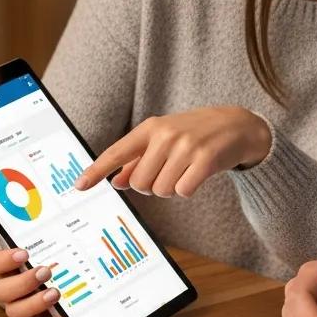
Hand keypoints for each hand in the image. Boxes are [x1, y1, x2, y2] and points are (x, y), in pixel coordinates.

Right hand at [0, 222, 65, 316]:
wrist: (64, 271)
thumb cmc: (45, 251)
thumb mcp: (38, 236)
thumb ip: (17, 227)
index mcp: (5, 266)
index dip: (3, 260)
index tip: (23, 253)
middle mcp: (8, 288)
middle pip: (2, 291)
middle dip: (23, 282)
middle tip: (44, 272)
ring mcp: (20, 306)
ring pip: (16, 312)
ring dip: (34, 304)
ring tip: (55, 294)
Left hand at [74, 107, 270, 198]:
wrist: (237, 125)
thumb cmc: (195, 133)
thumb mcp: (165, 139)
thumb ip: (139, 160)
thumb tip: (116, 181)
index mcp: (151, 128)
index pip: (117, 152)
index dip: (97, 170)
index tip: (79, 185)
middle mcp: (166, 135)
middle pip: (140, 183)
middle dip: (151, 186)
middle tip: (168, 172)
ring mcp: (186, 146)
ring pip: (162, 189)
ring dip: (171, 188)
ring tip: (184, 171)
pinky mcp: (206, 159)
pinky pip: (183, 191)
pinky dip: (188, 189)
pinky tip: (197, 174)